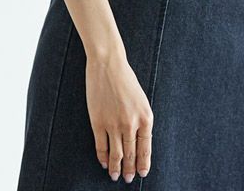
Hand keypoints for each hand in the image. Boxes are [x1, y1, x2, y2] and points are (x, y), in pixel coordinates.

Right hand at [85, 53, 153, 182]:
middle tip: (127, 179)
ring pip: (116, 154)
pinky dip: (103, 157)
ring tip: (115, 176)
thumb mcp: (140, 100)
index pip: (145, 147)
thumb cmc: (126, 80)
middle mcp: (131, 123)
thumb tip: (138, 141)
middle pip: (131, 153)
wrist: (108, 65)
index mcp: (145, 116)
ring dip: (116, 168)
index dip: (143, 163)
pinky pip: (101, 146)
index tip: (142, 173)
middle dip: (129, 169)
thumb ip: (140, 120)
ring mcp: (114, 124)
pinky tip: (105, 163)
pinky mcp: (98, 123)